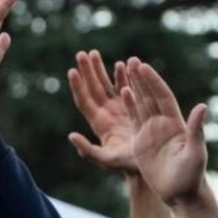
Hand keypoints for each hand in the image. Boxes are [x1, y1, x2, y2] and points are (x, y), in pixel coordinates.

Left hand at [67, 50, 138, 173]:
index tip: (72, 70)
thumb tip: (70, 136)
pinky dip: (121, 75)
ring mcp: (119, 108)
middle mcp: (106, 113)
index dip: (78, 86)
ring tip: (94, 53)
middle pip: (93, 88)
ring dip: (100, 69)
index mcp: (99, 123)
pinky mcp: (132, 107)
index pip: (84, 101)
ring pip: (106, 85)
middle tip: (81, 54)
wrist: (147, 164)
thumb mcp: (106, 160)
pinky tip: (120, 64)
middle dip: (87, 71)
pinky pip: (124, 87)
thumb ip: (88, 150)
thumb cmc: (128, 165)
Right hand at [121, 58, 207, 206]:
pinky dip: (130, 105)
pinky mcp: (142, 141)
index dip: (154, 82)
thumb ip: (196, 130)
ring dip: (135, 86)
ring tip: (126, 69)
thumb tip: (202, 107)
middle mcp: (164, 124)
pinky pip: (135, 119)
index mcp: (176, 124)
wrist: (180, 193)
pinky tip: (124, 93)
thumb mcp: (195, 152)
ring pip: (142, 104)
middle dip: (142, 78)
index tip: (144, 67)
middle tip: (133, 61)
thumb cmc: (191, 175)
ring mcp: (153, 131)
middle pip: (151, 96)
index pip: (163, 97)